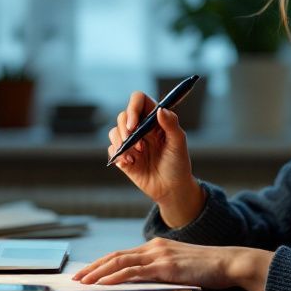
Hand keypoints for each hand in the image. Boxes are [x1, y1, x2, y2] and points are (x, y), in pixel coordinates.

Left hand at [72, 238, 273, 290]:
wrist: (229, 263)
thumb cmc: (209, 269)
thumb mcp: (180, 269)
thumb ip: (162, 273)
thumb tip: (145, 285)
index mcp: (156, 247)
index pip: (122, 254)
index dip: (102, 263)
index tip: (87, 272)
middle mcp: (154, 247)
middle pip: (115, 256)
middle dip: (93, 267)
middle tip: (76, 277)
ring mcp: (159, 255)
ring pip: (120, 262)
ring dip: (98, 273)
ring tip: (84, 281)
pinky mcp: (165, 266)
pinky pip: (135, 272)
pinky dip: (116, 277)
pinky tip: (104, 283)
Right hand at [108, 92, 201, 225]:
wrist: (171, 189)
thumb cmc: (178, 164)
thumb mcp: (179, 143)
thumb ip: (171, 124)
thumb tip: (160, 110)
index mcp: (155, 120)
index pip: (139, 101)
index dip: (133, 107)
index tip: (135, 124)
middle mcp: (141, 128)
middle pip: (123, 116)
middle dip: (125, 128)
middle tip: (135, 143)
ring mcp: (131, 142)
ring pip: (114, 131)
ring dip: (120, 142)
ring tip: (134, 156)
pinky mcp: (124, 156)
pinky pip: (112, 149)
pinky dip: (118, 155)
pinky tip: (130, 163)